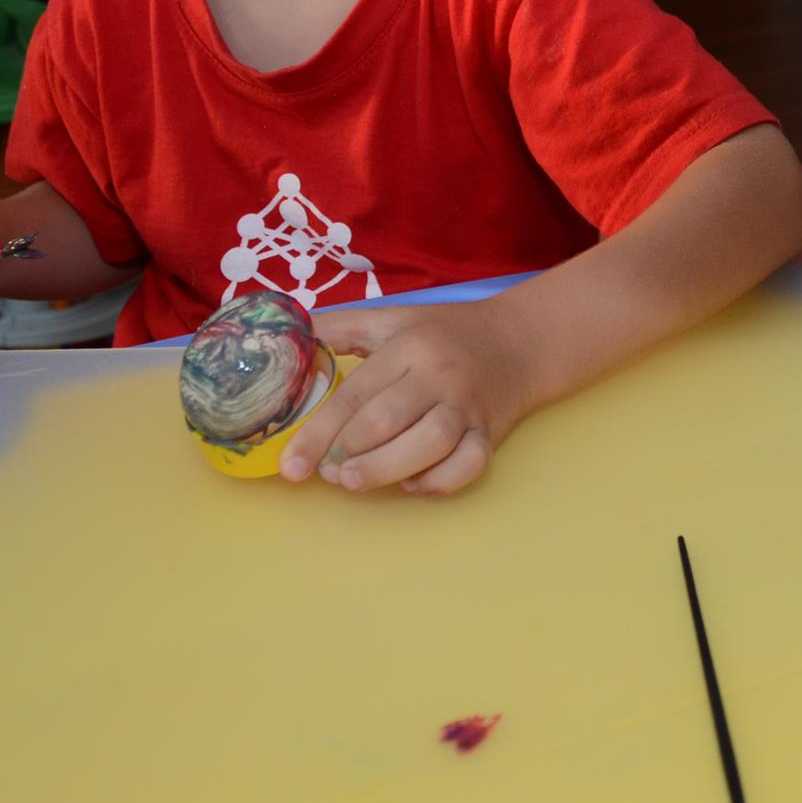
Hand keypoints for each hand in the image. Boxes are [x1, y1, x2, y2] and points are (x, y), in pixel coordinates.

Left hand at [277, 299, 536, 495]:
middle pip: (388, 419)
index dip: (318, 433)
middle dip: (348, 452)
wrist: (519, 341)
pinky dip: (439, 481)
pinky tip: (412, 483)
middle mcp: (440, 376)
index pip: (355, 394)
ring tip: (355, 481)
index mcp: (409, 347)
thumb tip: (282, 342)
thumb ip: (337, 329)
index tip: (291, 466)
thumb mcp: (390, 319)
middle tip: (326, 472)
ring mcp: (468, 408)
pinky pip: (469, 465)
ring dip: (386, 469)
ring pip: (430, 443)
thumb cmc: (443, 333)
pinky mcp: (490, 434)